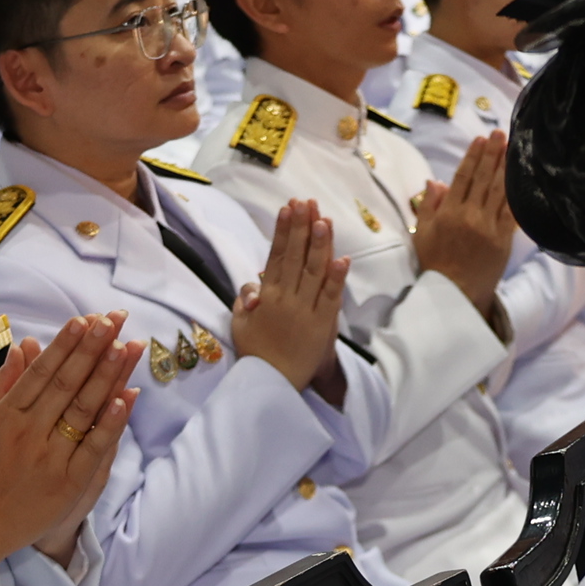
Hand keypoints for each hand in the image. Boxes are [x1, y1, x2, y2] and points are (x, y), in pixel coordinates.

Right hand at [0, 314, 137, 585]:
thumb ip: (1, 385)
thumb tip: (23, 347)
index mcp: (6, 415)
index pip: (42, 372)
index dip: (66, 344)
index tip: (86, 319)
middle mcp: (29, 432)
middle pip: (67, 384)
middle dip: (93, 349)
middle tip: (114, 320)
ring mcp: (50, 458)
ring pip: (83, 410)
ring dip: (107, 377)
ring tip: (127, 347)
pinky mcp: (67, 483)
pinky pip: (94, 448)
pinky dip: (110, 424)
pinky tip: (126, 398)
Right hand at [232, 198, 350, 390]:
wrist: (273, 383)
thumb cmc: (256, 352)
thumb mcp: (241, 323)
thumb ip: (245, 298)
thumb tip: (254, 284)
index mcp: (266, 296)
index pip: (276, 256)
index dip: (283, 231)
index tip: (288, 208)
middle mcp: (286, 298)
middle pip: (296, 256)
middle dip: (302, 227)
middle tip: (306, 202)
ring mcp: (306, 310)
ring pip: (314, 271)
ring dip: (320, 244)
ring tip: (324, 219)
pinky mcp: (323, 324)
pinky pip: (331, 298)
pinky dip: (338, 279)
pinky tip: (344, 259)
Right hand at [411, 132, 519, 325]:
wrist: (456, 294)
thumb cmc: (435, 264)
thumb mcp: (422, 234)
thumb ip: (428, 206)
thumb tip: (434, 181)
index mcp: (449, 214)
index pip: (462, 178)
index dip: (472, 157)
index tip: (480, 139)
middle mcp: (471, 217)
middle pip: (484, 179)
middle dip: (493, 154)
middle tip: (500, 133)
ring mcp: (490, 228)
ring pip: (500, 191)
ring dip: (507, 167)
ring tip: (513, 148)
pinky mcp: (504, 239)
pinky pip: (512, 212)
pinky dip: (517, 193)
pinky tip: (522, 178)